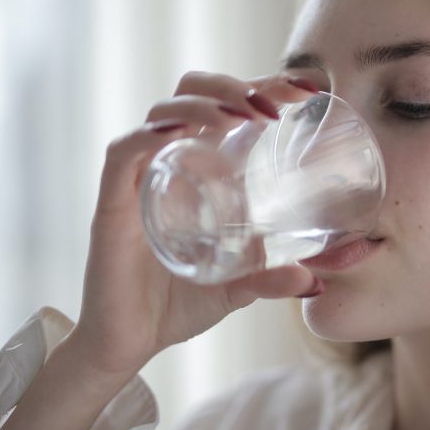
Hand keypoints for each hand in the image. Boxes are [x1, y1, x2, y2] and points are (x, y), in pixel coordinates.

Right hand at [67, 71, 321, 375]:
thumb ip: (274, 279)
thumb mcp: (239, 287)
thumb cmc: (180, 303)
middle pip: (193, 92)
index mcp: (201, 168)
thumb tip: (317, 281)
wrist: (129, 344)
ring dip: (204, 103)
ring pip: (163, 111)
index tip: (307, 90)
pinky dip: (149, 135)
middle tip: (274, 106)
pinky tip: (180, 132)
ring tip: (242, 116)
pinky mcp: (112, 204)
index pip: (229, 106)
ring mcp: (140, 179)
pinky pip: (124, 153)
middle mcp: (170, 162)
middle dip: (234, 85)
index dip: (265, 86)